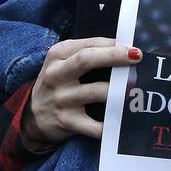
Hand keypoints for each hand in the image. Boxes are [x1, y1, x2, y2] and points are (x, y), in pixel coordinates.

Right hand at [22, 38, 142, 148]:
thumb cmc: (57, 83)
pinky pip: (94, 125)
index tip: (133, 47)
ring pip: (96, 91)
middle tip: (137, 57)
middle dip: (115, 56)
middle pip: (87, 59)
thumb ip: (87, 52)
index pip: (88, 45)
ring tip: (136, 89)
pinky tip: (124, 120)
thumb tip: (125, 49)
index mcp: (57, 55)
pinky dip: (111, 124)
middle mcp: (56, 74)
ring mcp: (61, 99)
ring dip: (119, 90)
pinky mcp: (66, 121)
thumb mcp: (62, 62)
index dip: (113, 45)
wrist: (33, 116)